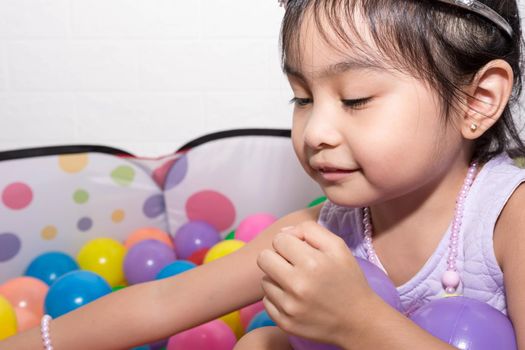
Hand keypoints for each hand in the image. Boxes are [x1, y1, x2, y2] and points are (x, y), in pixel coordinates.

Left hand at [257, 222, 377, 344]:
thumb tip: (283, 232)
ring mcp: (289, 307)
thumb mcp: (338, 247)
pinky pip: (266, 300)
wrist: (359, 321)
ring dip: (277, 278)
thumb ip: (310, 230)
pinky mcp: (284, 322)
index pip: (279, 239)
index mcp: (312, 263)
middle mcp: (297, 285)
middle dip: (277, 257)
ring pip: (264, 280)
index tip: (300, 251)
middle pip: (263, 258)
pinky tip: (295, 298)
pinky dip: (278, 297)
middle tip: (293, 265)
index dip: (289, 242)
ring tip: (297, 283)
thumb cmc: (348, 279)